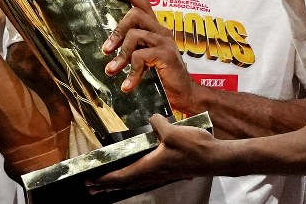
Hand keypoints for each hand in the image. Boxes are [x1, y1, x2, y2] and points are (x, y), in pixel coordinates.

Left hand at [88, 114, 217, 192]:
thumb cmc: (195, 147)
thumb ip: (158, 124)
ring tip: (107, 182)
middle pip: (126, 182)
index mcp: (151, 165)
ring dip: (120, 182)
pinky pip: (146, 177)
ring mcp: (163, 174)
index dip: (105, 178)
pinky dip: (134, 177)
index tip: (91, 181)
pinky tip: (136, 172)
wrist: (215, 158)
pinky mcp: (170, 171)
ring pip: (136, 181)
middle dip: (107, 184)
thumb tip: (150, 118)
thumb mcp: (173, 131)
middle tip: (91, 187)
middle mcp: (154, 173)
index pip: (123, 175)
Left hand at [102, 0, 197, 112]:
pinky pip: (140, 56)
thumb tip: (110, 48)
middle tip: (106, 50)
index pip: (144, 5)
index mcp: (157, 30)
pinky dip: (131, 72)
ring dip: (121, 55)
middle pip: (135, 15)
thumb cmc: (164, 77)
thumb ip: (134, 50)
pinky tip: (128, 85)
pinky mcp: (166, 54)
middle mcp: (162, 32)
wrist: (184, 95)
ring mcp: (165, 42)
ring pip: (134, 35)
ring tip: (112, 71)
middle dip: (117, 31)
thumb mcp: (146, 60)